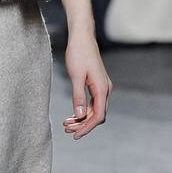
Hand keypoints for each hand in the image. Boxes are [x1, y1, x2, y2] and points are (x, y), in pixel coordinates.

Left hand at [63, 24, 111, 138]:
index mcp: (102, 88)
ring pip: (95, 110)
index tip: (75, 135)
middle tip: (66, 130)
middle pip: (97, 115)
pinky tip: (72, 115)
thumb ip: (78, 96)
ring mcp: (102, 87)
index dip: (87, 127)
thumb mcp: (76, 76)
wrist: (82, 37)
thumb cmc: (78, 53)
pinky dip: (83, 111)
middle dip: (83, 125)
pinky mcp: (97, 84)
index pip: (98, 115)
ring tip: (66, 124)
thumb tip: (80, 115)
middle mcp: (105, 89)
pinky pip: (92, 103)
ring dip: (82, 119)